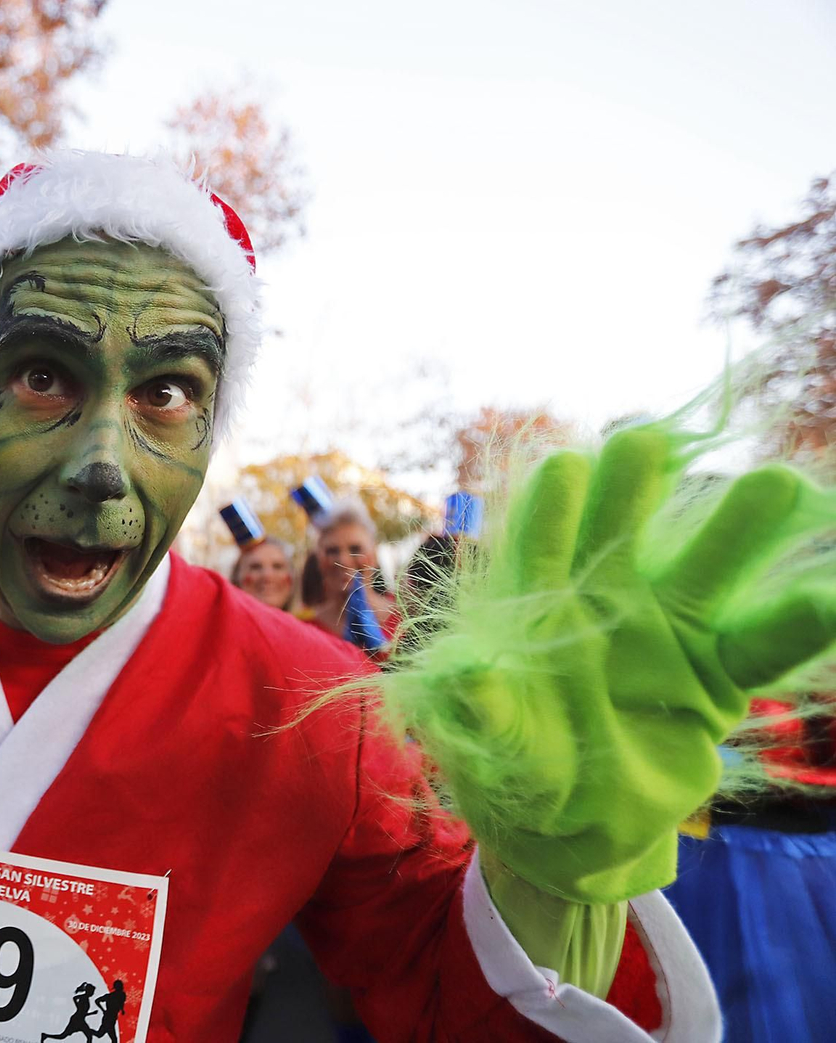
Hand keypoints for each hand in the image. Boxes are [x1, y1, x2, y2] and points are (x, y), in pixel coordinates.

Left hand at [395, 425, 833, 902]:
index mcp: (535, 608)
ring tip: (774, 484)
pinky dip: (804, 624)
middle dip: (633, 484)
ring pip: (705, 570)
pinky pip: (762, 647)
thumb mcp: (487, 743)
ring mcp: (666, 634)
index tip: (565, 468)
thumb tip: (469, 673)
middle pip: (621, 531)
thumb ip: (481, 708)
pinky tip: (831, 598)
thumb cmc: (511, 769)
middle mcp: (602, 603)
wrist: (566, 830)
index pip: (538, 547)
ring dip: (737, 527)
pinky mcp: (715, 679)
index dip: (549, 511)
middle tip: (645, 438)